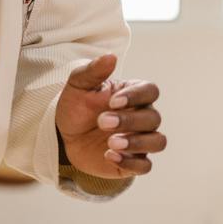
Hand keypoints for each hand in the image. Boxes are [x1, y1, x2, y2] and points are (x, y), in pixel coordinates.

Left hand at [55, 54, 165, 180]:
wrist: (65, 136)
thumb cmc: (77, 107)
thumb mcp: (78, 86)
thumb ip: (93, 71)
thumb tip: (110, 57)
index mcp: (135, 94)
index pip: (150, 91)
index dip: (136, 96)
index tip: (113, 101)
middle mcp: (143, 117)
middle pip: (153, 118)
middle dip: (129, 121)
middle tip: (102, 122)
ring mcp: (141, 140)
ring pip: (157, 142)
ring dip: (137, 143)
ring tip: (111, 143)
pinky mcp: (134, 162)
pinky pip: (145, 166)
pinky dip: (131, 162)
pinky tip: (109, 156)